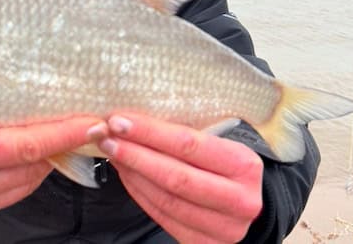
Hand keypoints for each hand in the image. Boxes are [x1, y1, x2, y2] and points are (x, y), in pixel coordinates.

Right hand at [0, 111, 104, 230]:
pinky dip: (28, 174)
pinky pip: (12, 195)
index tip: (92, 124)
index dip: (62, 135)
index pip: (21, 145)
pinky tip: (30, 158)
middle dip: (62, 145)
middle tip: (88, 125)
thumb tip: (44, 113)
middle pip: (28, 166)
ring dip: (46, 160)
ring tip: (58, 137)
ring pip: (26, 183)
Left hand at [98, 114, 262, 243]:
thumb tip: (136, 121)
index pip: (188, 145)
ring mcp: (223, 228)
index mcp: (244, 165)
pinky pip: (163, 216)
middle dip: (134, 154)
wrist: (246, 203)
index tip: (120, 120)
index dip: (150, 133)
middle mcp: (239, 200)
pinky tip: (126, 174)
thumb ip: (186, 135)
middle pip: (175, 176)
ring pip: (165, 199)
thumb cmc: (226, 165)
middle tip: (107, 137)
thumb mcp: (220, 143)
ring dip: (132, 173)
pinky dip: (139, 193)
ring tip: (113, 153)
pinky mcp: (203, 243)